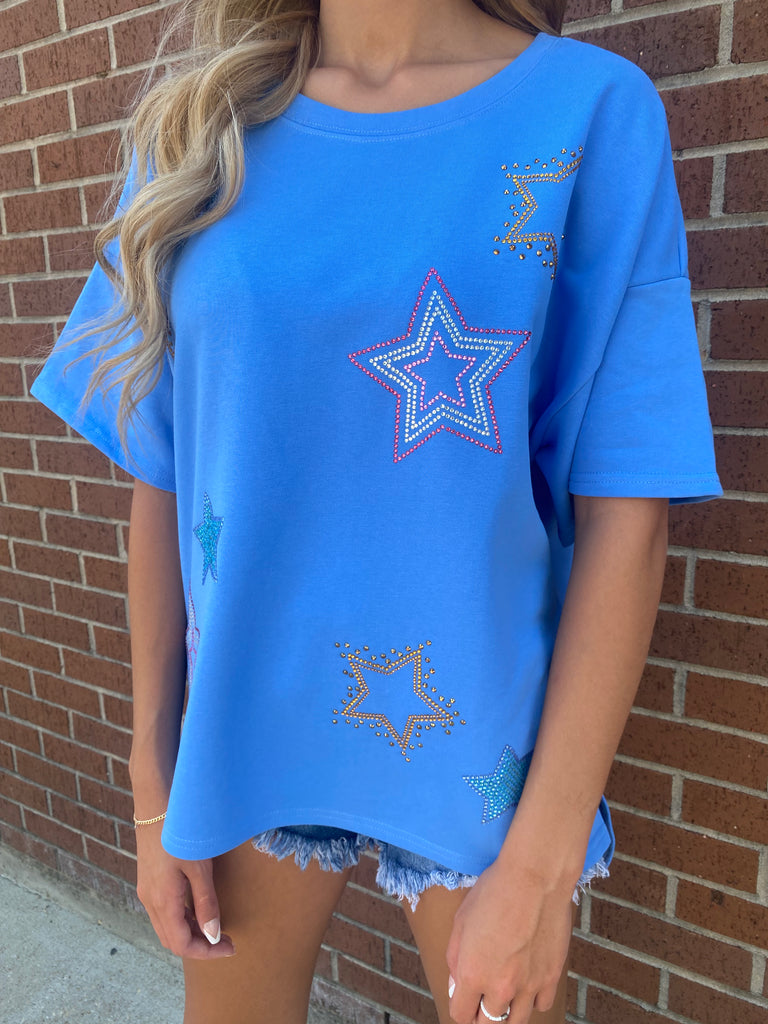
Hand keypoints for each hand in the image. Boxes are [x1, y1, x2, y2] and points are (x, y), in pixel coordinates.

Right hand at [135, 824, 235, 958]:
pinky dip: (181, 920)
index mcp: (162, 901)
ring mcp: (147, 892)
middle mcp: (150, 901)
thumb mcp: (199, 868)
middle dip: (199, 946)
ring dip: (190, 933)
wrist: (157, 806)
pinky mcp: (149, 882)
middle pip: (172, 940)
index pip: (182, 944)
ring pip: (167, 928)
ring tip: (215, 927)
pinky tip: (198, 910)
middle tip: (225, 940)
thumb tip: (213, 935)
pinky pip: (164, 913)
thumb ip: (206, 903)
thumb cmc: (181, 834)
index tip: (229, 947)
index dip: (206, 952)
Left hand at [445, 855, 574, 1023]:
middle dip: (480, 1014)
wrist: (534, 878)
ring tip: (504, 994)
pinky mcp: (551, 977)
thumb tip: (457, 984)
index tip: (463, 998)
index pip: (461, 1014)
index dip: (460, 1007)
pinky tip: (528, 983)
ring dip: (506, 1011)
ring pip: (516, 1021)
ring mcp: (528, 985)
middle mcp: (500, 986)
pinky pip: (541, 1005)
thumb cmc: (494, 892)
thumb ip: (455, 958)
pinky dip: (533, 999)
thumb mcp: (461, 920)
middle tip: (482, 998)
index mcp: (472, 973)